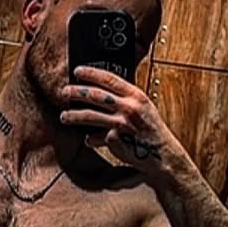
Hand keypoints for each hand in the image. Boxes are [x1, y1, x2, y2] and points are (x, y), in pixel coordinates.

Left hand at [61, 66, 181, 172]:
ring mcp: (121, 124)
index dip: (91, 73)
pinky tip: (88, 141)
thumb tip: (101, 93)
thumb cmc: (152, 132)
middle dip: (76, 92)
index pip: (110, 79)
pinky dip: (91, 140)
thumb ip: (125, 100)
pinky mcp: (115, 140)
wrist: (163, 155)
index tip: (78, 71)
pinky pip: (97, 138)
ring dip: (74, 115)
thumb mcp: (143, 109)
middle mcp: (128, 108)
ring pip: (90, 115)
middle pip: (95, 95)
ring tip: (64, 116)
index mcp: (136, 96)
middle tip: (64, 92)